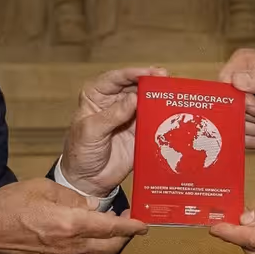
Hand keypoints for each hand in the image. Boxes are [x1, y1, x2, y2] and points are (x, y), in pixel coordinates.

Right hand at [0, 179, 148, 253]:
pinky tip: (89, 242)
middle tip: (130, 224)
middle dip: (125, 237)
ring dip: (110, 246)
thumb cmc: (9, 205)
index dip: (131, 226)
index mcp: (70, 223)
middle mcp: (70, 245)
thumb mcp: (43, 188)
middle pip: (109, 247)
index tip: (144, 223)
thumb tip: (91, 204)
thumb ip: (72, 196)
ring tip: (113, 231)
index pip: (111, 228)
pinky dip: (93, 253)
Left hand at [61, 66, 169, 197]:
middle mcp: (114, 101)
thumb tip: (134, 98)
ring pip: (146, 100)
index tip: (149, 73)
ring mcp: (128, 115)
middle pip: (135, 85)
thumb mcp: (91, 131)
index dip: (133, 73)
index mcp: (97, 95)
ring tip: (174, 92)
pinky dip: (163, 114)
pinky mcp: (140, 131)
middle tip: (166, 79)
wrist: (88, 180)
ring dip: (159, 95)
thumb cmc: (80, 152)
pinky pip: (153, 119)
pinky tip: (174, 111)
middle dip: (151, 81)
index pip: (116, 78)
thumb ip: (112, 115)